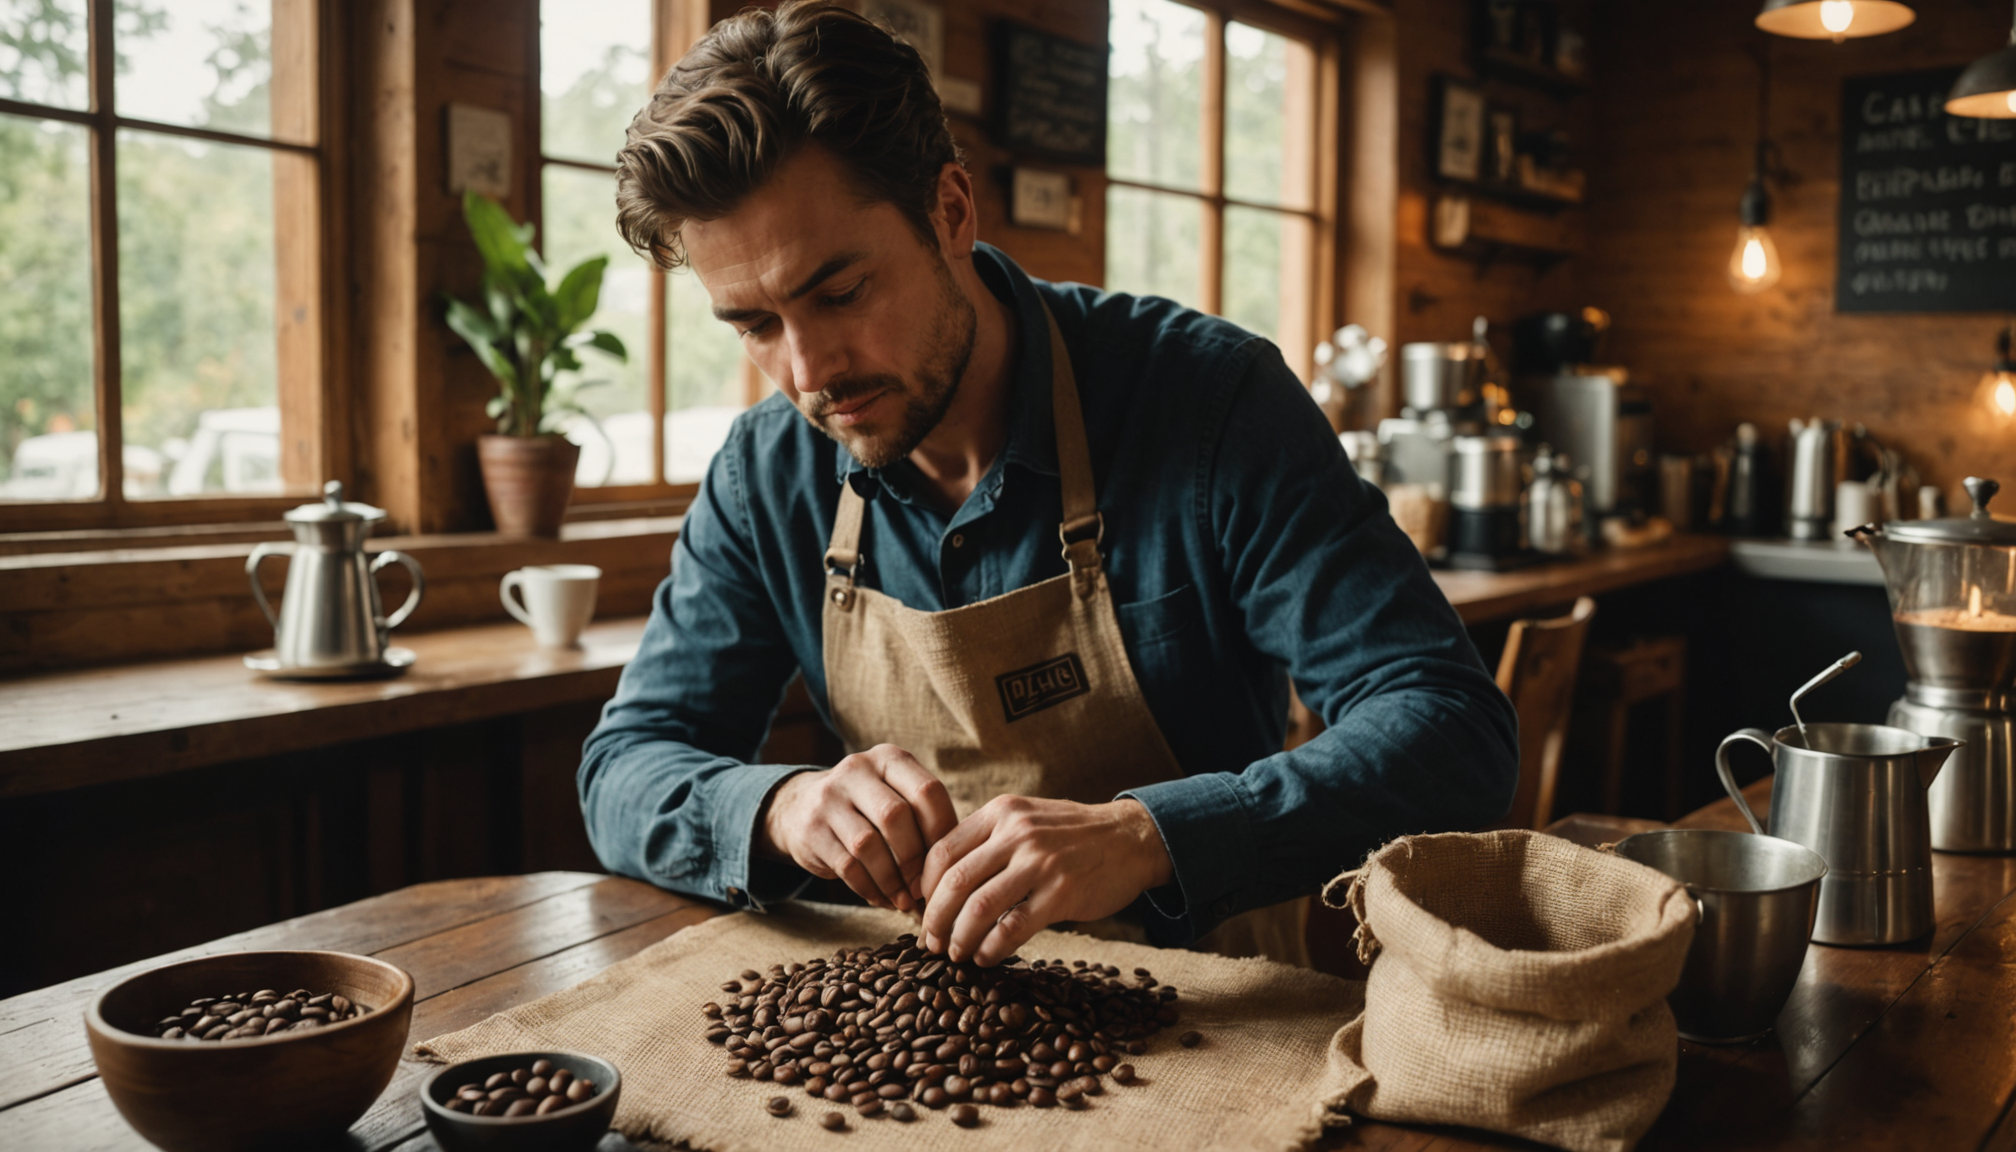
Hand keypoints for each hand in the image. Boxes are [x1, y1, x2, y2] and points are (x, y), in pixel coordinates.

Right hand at [757, 744, 957, 911]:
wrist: (800, 807)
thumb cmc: (868, 808)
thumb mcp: (894, 794)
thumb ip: (924, 818)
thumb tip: (957, 865)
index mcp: (889, 758)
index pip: (927, 791)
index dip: (943, 832)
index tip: (948, 862)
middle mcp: (856, 770)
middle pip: (896, 816)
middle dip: (916, 860)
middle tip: (926, 889)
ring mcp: (828, 799)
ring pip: (868, 844)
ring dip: (892, 881)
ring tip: (906, 901)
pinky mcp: (811, 830)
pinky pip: (847, 866)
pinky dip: (871, 889)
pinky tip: (884, 899)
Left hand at [916, 796, 1173, 965]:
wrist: (1132, 838)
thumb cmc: (1073, 835)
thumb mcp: (1027, 819)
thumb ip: (989, 840)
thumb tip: (944, 881)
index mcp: (1001, 812)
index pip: (943, 851)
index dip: (925, 887)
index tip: (922, 910)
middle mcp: (1017, 833)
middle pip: (954, 882)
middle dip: (935, 919)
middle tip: (930, 941)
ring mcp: (1040, 862)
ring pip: (978, 907)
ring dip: (959, 938)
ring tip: (956, 953)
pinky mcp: (1062, 893)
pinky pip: (1013, 927)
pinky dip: (992, 948)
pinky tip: (987, 957)